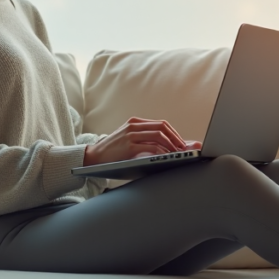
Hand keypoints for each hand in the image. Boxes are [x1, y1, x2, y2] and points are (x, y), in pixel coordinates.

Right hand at [83, 117, 202, 165]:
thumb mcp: (129, 140)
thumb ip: (145, 140)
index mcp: (135, 122)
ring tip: (178, 153)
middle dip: (176, 138)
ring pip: (159, 135)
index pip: (161, 124)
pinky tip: (167, 157)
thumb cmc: (114, 152)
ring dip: (172, 145)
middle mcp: (134, 125)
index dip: (174, 133)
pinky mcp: (129, 145)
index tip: (182, 143)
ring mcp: (131, 134)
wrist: (95, 157)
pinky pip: (151, 146)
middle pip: (162, 127)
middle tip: (184, 149)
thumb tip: (167, 145)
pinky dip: (162, 151)